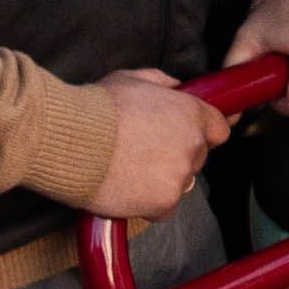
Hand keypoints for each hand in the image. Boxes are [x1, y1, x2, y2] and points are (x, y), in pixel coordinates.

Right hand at [90, 69, 231, 217]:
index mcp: (191, 114)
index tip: (183, 135)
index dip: (201, 132)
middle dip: (175, 156)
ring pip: (179, 183)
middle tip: (143, 152)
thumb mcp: (131, 79)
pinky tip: (126, 187)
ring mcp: (179, 177)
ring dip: (161, 180)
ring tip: (129, 169)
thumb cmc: (96, 109)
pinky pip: (163, 208)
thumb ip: (162, 83)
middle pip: (197, 158)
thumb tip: (175, 89)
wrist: (69, 141)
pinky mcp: (163, 204)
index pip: (218, 130)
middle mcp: (192, 146)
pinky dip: (147, 203)